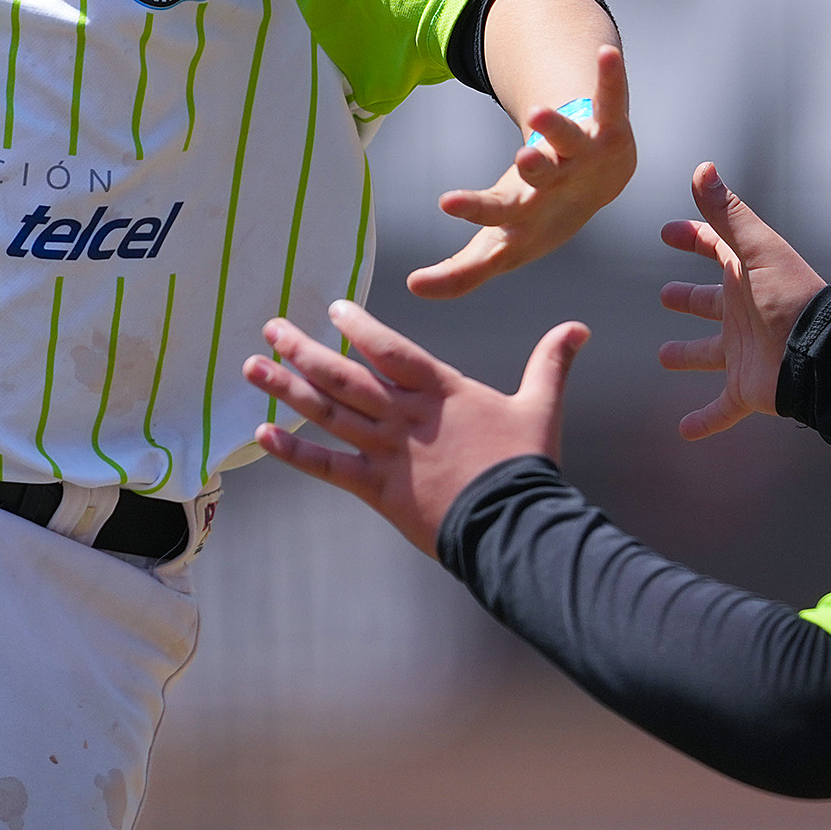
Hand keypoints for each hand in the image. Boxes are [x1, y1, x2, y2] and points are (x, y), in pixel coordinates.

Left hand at [243, 297, 587, 556]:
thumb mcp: (542, 407)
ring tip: (252, 367)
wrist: (513, 522)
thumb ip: (551, 363)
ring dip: (286, 388)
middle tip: (270, 328)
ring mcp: (386, 451)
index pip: (389, 347)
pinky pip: (326, 467)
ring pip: (326, 412)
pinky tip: (262, 434)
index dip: (358, 325)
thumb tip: (579, 327)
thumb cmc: (526, 465)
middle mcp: (404, 414)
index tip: (333, 306)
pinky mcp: (377, 489)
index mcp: (439, 390)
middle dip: (303, 348)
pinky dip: (293, 451)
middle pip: (343, 373)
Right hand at [408, 43, 632, 299]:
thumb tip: (413, 288)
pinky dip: (609, 79)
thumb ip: (461, 273)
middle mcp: (556, 187)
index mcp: (525, 214)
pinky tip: (605, 53)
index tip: (446, 202)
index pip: (495, 215)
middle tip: (523, 158)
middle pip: (542, 178)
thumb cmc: (538, 217)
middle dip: (533, 168)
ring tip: (538, 111)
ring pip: (571, 140)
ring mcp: (584, 158)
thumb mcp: (501, 247)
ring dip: (557, 126)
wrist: (599, 187)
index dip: (473, 211)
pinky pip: (609, 101)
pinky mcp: (607, 128)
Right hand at [656, 162, 826, 441]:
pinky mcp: (746, 389)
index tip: (666, 233)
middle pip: (709, 303)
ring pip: (709, 353)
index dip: (692, 238)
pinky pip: (721, 408)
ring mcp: (743, 353)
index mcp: (745, 277)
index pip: (716, 250)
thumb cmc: (790, 297)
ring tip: (665, 355)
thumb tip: (702, 167)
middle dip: (688, 298)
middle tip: (665, 295)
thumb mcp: (756, 249)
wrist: (820, 356)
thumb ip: (727, 213)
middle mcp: (742, 313)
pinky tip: (683, 431)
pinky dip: (704, 421)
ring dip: (688, 355)